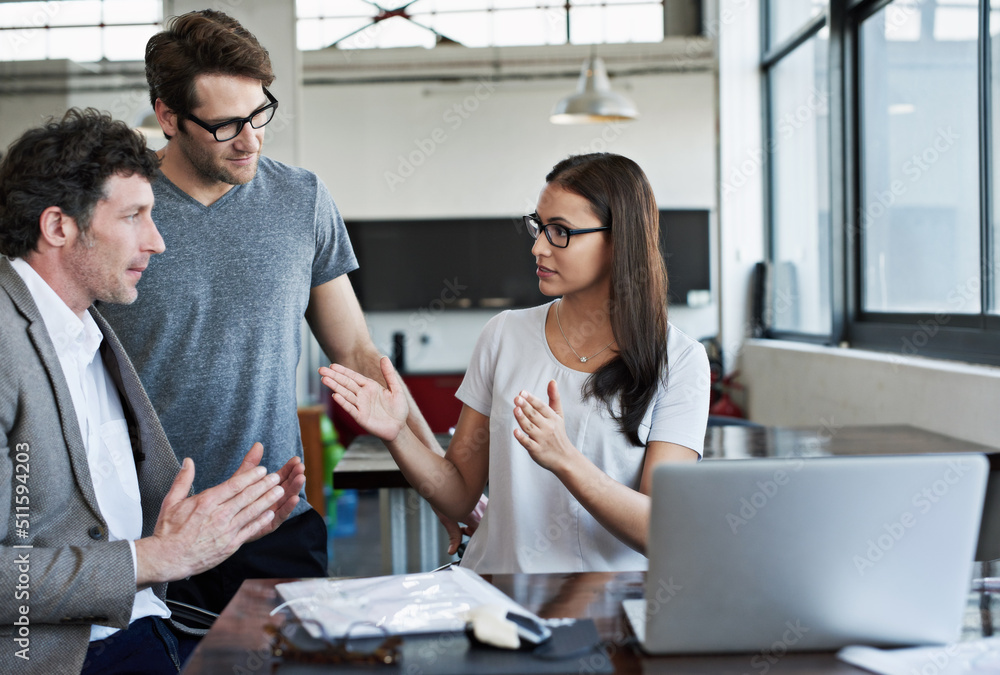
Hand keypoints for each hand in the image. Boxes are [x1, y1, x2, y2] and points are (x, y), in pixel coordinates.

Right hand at [135, 447, 283, 584]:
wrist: (168, 558)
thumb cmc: (168, 530)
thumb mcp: (171, 501)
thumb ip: (183, 479)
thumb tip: (189, 461)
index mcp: (206, 502)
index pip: (234, 485)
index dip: (251, 476)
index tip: (262, 470)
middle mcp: (219, 514)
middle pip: (247, 496)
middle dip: (264, 485)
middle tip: (276, 477)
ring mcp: (226, 530)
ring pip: (252, 511)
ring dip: (267, 500)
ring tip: (280, 490)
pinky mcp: (230, 545)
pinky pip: (250, 530)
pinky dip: (261, 521)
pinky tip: (271, 513)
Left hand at [233, 442, 305, 541]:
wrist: (218, 525)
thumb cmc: (229, 500)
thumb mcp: (240, 479)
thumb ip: (250, 464)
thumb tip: (258, 444)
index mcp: (267, 489)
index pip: (282, 476)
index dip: (289, 468)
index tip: (296, 459)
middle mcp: (272, 500)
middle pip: (287, 487)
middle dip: (295, 476)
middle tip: (300, 467)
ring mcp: (271, 513)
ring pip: (286, 500)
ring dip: (295, 489)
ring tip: (301, 478)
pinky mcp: (267, 525)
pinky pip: (280, 517)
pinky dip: (288, 508)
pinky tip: (294, 498)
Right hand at [320, 357, 407, 441]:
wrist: (399, 428)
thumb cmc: (398, 409)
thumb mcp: (396, 389)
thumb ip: (389, 374)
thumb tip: (384, 357)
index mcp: (370, 387)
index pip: (353, 377)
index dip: (343, 371)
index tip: (332, 365)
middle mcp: (362, 395)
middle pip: (346, 383)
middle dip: (334, 376)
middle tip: (321, 369)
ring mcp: (360, 406)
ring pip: (345, 394)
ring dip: (335, 387)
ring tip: (324, 379)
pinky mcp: (360, 417)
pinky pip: (350, 408)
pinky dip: (343, 402)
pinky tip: (335, 395)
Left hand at [438, 494, 487, 555]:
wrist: (442, 477)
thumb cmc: (443, 497)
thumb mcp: (446, 519)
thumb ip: (453, 536)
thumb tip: (452, 550)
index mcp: (474, 517)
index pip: (482, 534)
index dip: (475, 539)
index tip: (466, 538)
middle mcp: (482, 509)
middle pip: (484, 527)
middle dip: (474, 531)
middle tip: (463, 529)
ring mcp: (483, 502)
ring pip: (484, 519)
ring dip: (476, 522)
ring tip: (464, 519)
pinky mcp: (481, 497)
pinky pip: (484, 510)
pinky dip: (477, 514)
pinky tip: (467, 510)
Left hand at [513, 381, 576, 472]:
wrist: (565, 458)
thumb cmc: (558, 433)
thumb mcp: (558, 415)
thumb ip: (554, 398)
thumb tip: (552, 381)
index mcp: (552, 418)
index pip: (541, 407)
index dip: (532, 399)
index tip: (523, 392)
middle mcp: (548, 428)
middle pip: (535, 416)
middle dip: (526, 406)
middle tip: (517, 398)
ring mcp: (542, 440)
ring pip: (530, 428)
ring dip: (522, 419)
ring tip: (515, 410)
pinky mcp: (537, 450)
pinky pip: (528, 443)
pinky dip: (522, 438)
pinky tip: (515, 431)